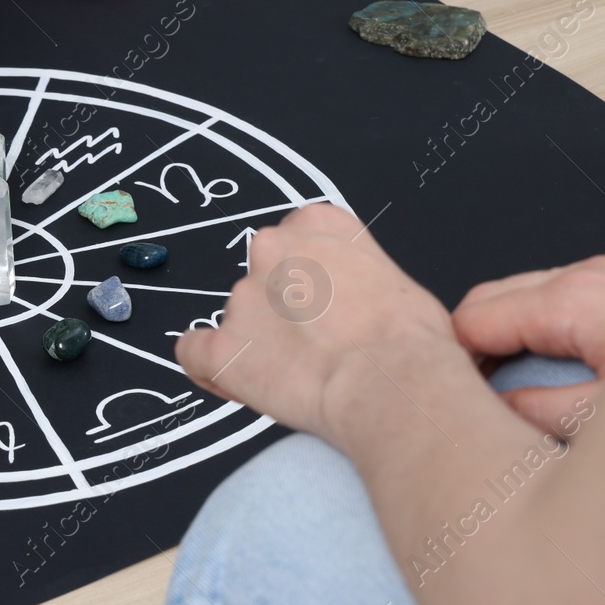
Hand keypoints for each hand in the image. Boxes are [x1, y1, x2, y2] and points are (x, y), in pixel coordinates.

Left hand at [174, 204, 455, 445]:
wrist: (394, 381)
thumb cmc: (409, 340)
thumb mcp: (395, 279)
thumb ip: (355, 275)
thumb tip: (352, 303)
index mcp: (318, 223)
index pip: (295, 240)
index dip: (307, 278)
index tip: (322, 306)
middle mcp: (274, 248)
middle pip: (264, 275)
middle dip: (281, 307)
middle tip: (314, 344)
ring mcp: (244, 296)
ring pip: (238, 317)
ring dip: (257, 341)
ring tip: (299, 376)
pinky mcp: (225, 346)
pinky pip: (195, 353)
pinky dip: (210, 367)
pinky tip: (232, 380)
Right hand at [450, 255, 604, 432]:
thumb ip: (540, 411)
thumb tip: (501, 406)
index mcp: (571, 301)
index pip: (473, 319)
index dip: (456, 360)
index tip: (460, 396)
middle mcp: (585, 274)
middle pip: (491, 299)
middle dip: (478, 346)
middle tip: (484, 396)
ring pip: (525, 295)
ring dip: (513, 337)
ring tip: (525, 386)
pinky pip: (563, 297)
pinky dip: (547, 328)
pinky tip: (565, 368)